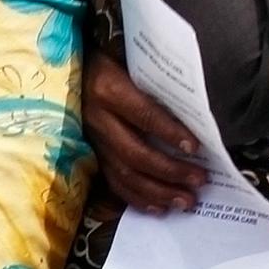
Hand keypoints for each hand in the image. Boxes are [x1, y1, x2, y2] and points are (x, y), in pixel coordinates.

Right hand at [82, 51, 206, 213]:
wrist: (70, 69)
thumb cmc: (110, 61)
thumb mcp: (130, 62)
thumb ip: (155, 84)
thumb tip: (195, 109)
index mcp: (109, 90)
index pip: (145, 115)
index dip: (170, 133)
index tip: (196, 147)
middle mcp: (98, 119)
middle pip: (136, 153)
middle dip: (170, 171)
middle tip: (198, 181)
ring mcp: (92, 141)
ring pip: (124, 174)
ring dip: (157, 192)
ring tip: (184, 201)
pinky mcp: (91, 154)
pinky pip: (114, 182)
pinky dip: (137, 198)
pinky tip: (158, 208)